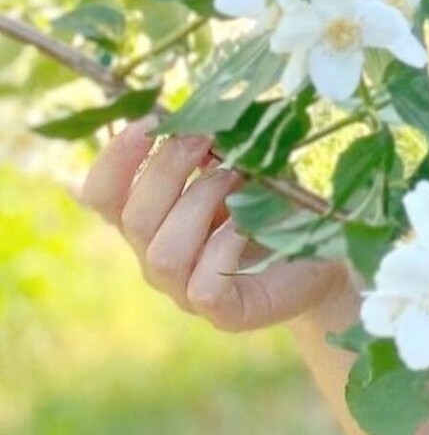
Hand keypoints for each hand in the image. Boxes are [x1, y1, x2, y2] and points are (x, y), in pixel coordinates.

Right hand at [76, 117, 355, 334]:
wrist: (321, 252)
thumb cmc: (271, 202)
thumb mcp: (240, 163)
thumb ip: (210, 146)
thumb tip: (192, 120)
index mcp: (151, 220)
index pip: (102, 195)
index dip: (115, 159)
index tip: (149, 123)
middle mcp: (157, 257)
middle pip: (133, 219)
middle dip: (168, 170)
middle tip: (206, 139)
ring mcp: (185, 291)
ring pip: (163, 254)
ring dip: (198, 205)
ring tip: (235, 179)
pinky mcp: (223, 313)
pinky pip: (202, 288)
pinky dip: (224, 248)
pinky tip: (246, 226)